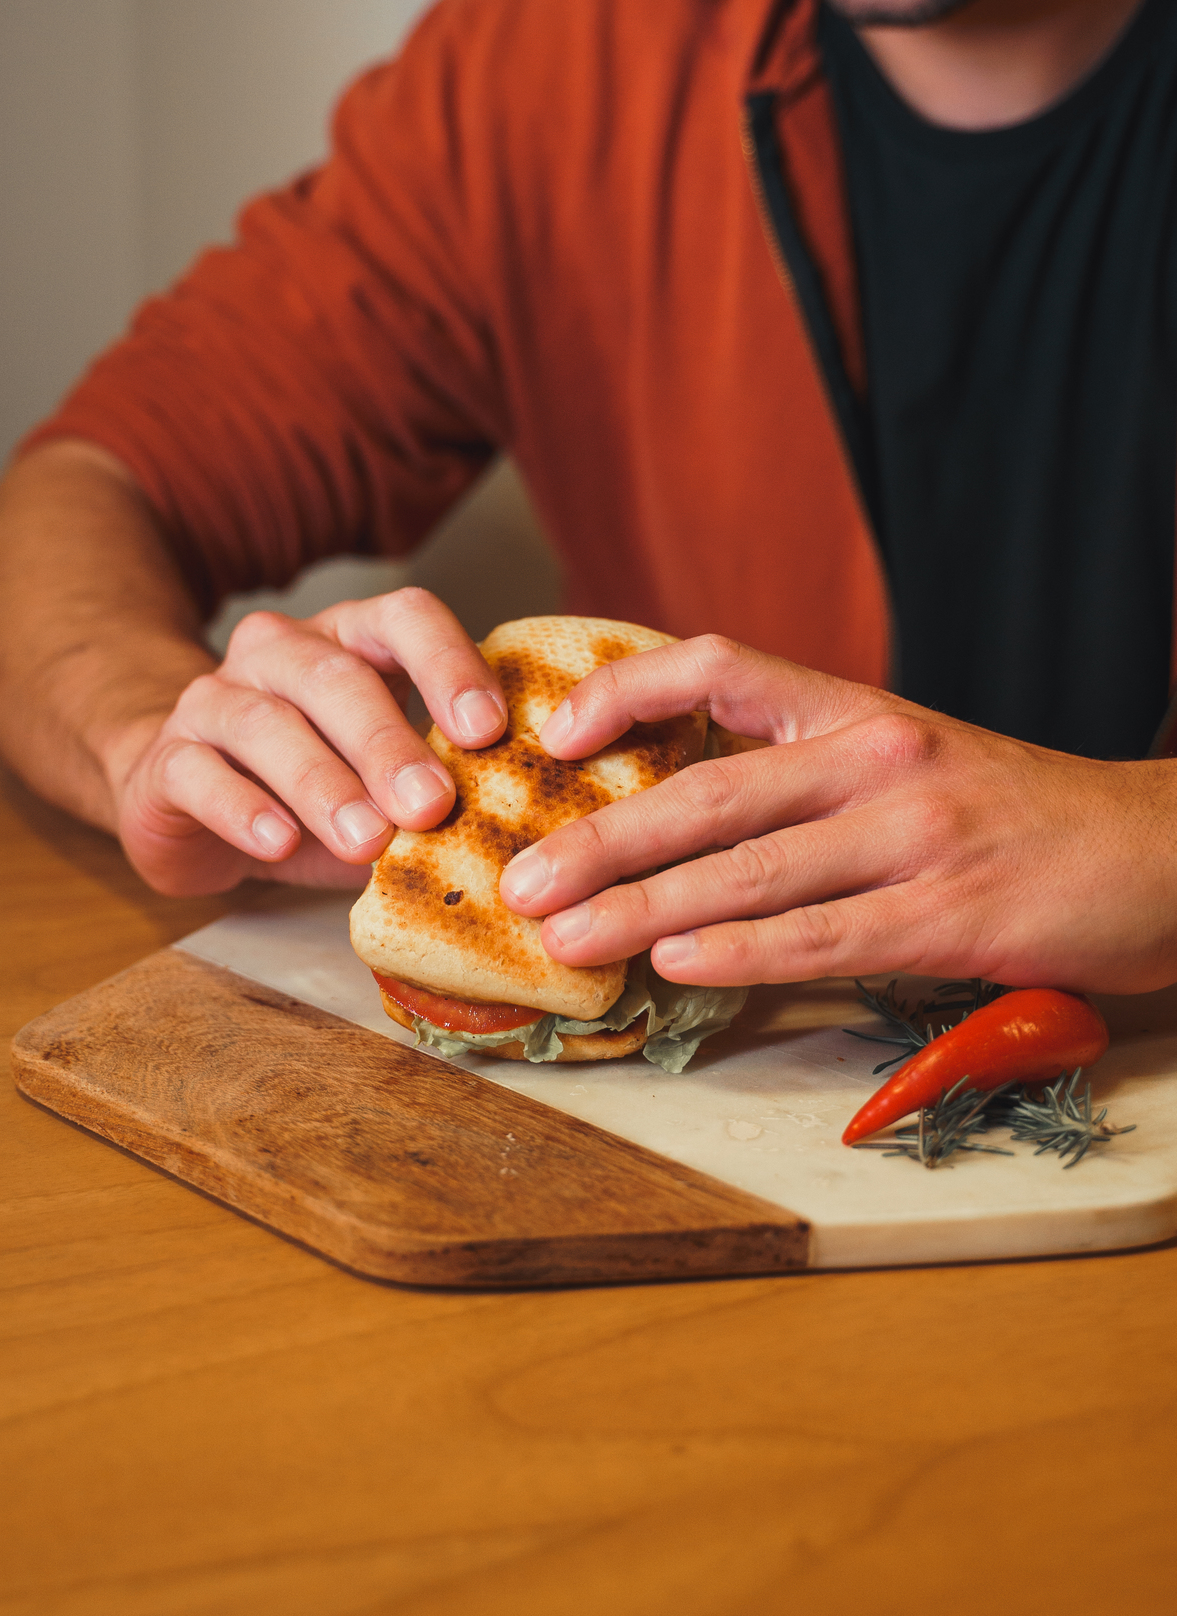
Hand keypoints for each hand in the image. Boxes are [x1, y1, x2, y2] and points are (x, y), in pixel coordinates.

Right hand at [109, 588, 505, 895]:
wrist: (186, 800)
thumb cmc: (315, 788)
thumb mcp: (384, 784)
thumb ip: (440, 793)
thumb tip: (520, 838)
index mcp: (349, 639)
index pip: (403, 618)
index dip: (448, 663)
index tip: (488, 729)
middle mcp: (280, 652)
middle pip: (336, 677)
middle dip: (389, 743)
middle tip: (433, 804)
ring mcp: (215, 698)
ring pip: (267, 724)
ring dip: (323, 783)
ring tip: (368, 839)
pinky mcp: (167, 760)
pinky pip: (201, 774)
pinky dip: (243, 809)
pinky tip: (280, 843)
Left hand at [498, 635, 1176, 995]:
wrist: (1160, 849)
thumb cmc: (1017, 813)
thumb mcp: (911, 761)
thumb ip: (809, 778)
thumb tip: (683, 824)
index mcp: (860, 714)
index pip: (723, 667)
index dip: (630, 690)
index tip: (556, 732)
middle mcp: (877, 759)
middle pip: (710, 789)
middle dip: (602, 836)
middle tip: (521, 880)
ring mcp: (915, 834)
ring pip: (750, 869)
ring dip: (644, 907)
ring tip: (564, 935)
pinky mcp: (952, 914)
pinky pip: (824, 935)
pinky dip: (743, 953)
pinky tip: (677, 966)